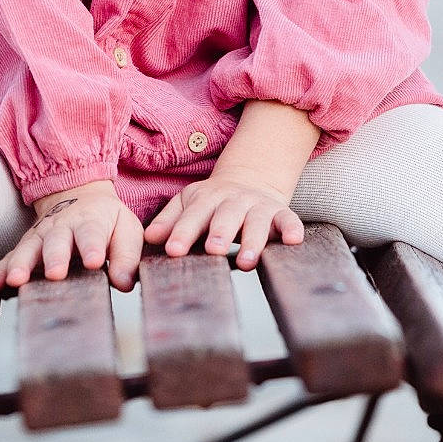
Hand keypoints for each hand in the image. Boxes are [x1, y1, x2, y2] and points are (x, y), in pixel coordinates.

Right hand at [0, 180, 142, 291]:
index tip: (94, 261)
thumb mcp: (126, 230)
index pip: (92, 233)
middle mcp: (62, 226)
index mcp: (91, 220)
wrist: (79, 195)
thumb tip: (124, 283)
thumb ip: (127, 256)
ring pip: (29, 248)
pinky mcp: (26, 245)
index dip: (92, 246)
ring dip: (21, 264)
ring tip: (16, 280)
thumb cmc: (107, 220)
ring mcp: (40, 235)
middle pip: (57, 241)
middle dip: (55, 257)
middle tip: (56, 274)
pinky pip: (10, 256)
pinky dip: (1, 269)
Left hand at [142, 173, 304, 269]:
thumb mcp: (188, 204)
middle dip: (220, 232)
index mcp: (207, 199)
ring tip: (246, 262)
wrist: (250, 180)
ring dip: (253, 240)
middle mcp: (233, 201)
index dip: (182, 232)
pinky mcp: (280, 213)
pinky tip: (294, 241)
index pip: (193, 215)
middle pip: (226, 216)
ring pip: (257, 221)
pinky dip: (292, 229)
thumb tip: (149, 238)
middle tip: (213, 250)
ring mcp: (258, 206)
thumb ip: (169, 220)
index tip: (173, 251)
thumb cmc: (212, 202)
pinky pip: (289, 219)